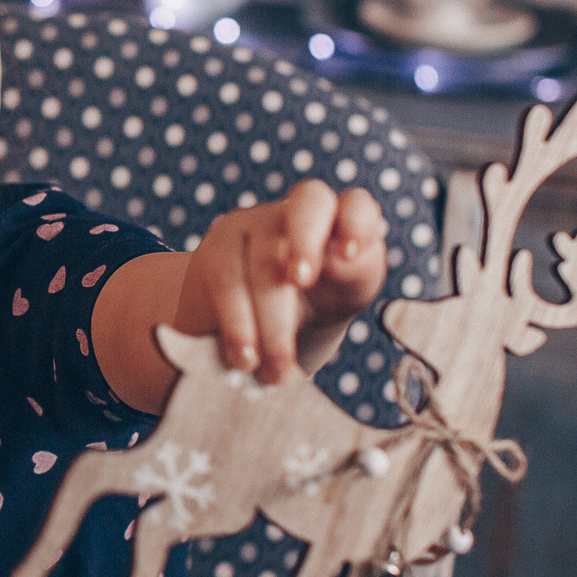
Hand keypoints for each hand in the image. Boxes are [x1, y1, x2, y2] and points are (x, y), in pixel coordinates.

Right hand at [173, 181, 387, 383]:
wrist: (266, 311)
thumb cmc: (324, 296)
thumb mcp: (347, 288)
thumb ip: (353, 272)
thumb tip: (343, 261)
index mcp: (345, 221)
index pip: (356, 204)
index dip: (356, 223)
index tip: (351, 256)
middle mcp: (300, 211)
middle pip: (307, 208)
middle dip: (305, 242)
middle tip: (301, 282)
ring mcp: (256, 223)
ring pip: (263, 260)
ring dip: (270, 320)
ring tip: (277, 372)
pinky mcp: (221, 246)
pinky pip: (226, 282)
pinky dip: (238, 325)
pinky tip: (245, 358)